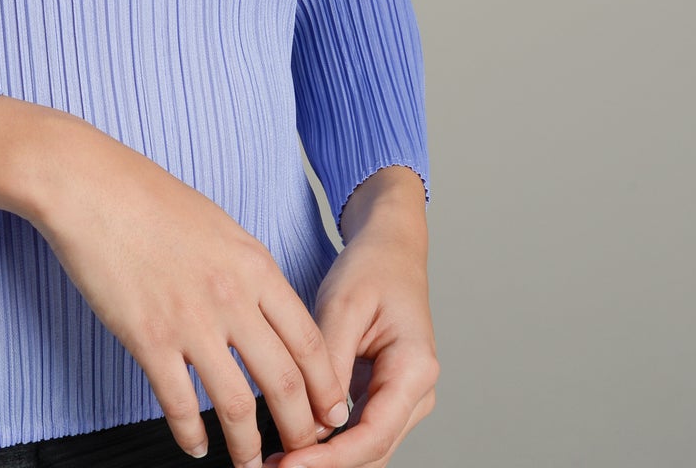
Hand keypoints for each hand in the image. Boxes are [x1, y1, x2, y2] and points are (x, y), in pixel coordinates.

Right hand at [22, 111, 354, 467]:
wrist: (89, 186)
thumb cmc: (147, 196)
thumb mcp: (218, 225)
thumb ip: (247, 270)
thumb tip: (264, 310)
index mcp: (254, 265)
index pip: (310, 342)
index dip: (327, 388)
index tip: (332, 414)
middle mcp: (231, 296)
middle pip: (285, 382)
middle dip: (300, 430)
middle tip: (302, 451)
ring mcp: (190, 320)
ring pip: (238, 406)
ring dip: (249, 447)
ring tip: (251, 465)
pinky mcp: (147, 337)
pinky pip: (179, 404)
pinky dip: (191, 435)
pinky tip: (195, 446)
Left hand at [262, 219, 437, 467]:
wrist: (391, 249)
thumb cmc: (371, 268)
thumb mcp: (344, 305)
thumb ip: (329, 363)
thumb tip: (314, 422)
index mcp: (415, 369)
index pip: (373, 434)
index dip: (331, 458)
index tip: (290, 464)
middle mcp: (418, 392)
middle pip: (372, 450)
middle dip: (324, 465)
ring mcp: (405, 397)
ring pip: (366, 447)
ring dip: (325, 457)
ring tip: (277, 460)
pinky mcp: (386, 395)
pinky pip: (359, 430)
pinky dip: (330, 441)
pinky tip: (294, 441)